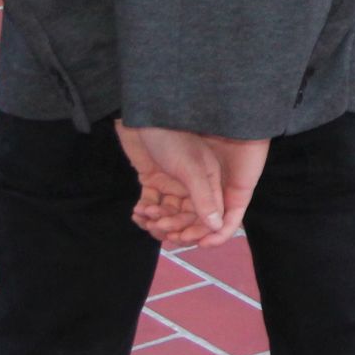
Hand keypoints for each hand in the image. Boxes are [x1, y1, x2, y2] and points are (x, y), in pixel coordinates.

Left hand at [115, 124, 213, 247]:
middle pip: (187, 217)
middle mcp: (193, 184)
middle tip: (160, 227)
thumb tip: (217, 227)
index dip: (199, 230)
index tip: (185, 240)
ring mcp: (171, 183)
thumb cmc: (170, 136)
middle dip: (174, 226)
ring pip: (168, 213)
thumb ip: (204, 197)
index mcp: (209, 180)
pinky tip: (137, 212)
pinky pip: (151, 204)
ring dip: (156, 221)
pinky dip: (144, 211)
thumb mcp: (191, 168)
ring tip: (145, 216)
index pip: (210, 214)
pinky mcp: (153, 180)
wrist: (142, 115)